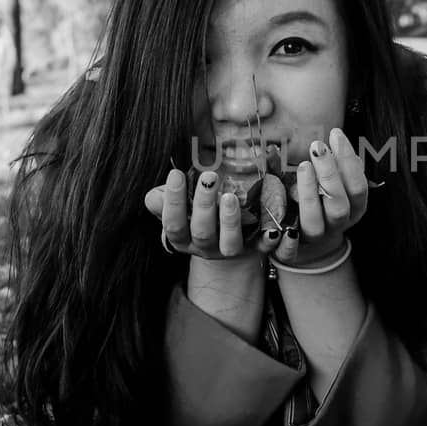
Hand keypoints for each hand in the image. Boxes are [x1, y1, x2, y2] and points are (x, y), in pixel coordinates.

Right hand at [144, 168, 286, 261]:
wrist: (225, 237)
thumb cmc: (197, 211)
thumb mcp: (178, 205)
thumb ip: (164, 200)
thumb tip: (153, 197)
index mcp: (183, 237)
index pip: (173, 224)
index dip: (173, 202)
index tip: (176, 174)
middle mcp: (205, 248)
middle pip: (202, 232)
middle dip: (203, 205)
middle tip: (208, 177)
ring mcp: (230, 251)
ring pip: (229, 244)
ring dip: (229, 220)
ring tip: (230, 196)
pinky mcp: (255, 249)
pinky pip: (263, 249)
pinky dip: (269, 239)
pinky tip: (273, 228)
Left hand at [274, 128, 368, 267]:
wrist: (308, 239)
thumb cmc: (323, 199)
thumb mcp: (335, 182)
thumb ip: (338, 166)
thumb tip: (336, 139)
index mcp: (354, 208)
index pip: (357, 186)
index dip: (349, 161)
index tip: (335, 134)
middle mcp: (338, 224)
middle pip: (338, 204)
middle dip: (329, 174)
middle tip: (317, 147)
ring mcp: (316, 237)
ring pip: (315, 220)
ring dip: (309, 192)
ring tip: (302, 166)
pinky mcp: (293, 249)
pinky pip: (289, 244)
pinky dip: (284, 226)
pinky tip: (280, 198)